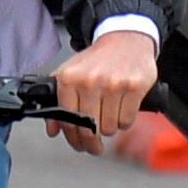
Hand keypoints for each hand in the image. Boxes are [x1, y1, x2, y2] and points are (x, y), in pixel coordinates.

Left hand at [47, 25, 158, 151]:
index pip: (67, 119)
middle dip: (91, 142)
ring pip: (109, 127)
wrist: (124, 40)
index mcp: (69, 79)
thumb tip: (53, 130)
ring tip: (108, 119)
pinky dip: (124, 122)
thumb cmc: (96, 60)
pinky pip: (127, 120)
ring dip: (109, 129)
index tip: (78, 145)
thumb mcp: (70, 75)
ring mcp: (113, 84)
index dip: (72, 137)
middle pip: (88, 128)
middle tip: (94, 147)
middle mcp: (89, 81)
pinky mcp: (134, 87)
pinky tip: (120, 112)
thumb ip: (58, 103)